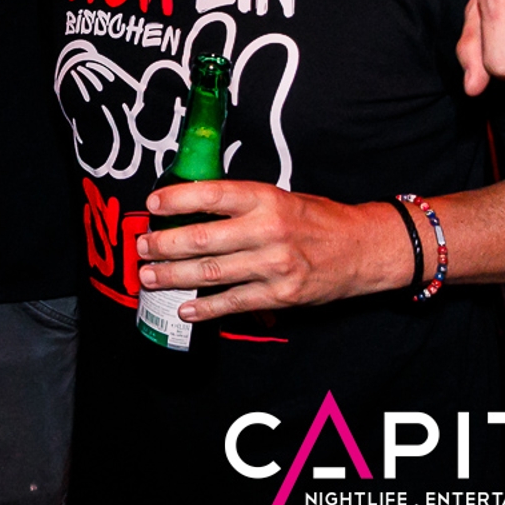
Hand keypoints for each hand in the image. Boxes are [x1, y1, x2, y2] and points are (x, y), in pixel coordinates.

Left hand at [136, 180, 410, 321]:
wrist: (364, 249)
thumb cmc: (316, 220)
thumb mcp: (280, 198)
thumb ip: (241, 205)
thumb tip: (191, 210)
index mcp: (266, 198)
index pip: (213, 195)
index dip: (177, 199)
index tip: (151, 204)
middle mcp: (268, 230)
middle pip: (203, 239)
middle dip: (164, 245)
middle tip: (141, 248)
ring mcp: (275, 265)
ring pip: (212, 273)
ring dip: (174, 276)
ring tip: (148, 277)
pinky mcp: (282, 295)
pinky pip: (235, 303)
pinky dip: (206, 309)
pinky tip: (185, 309)